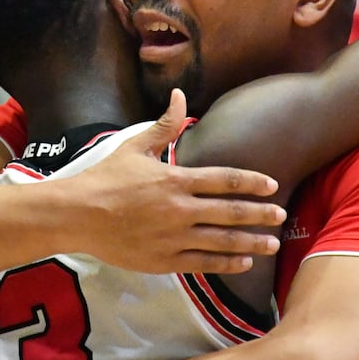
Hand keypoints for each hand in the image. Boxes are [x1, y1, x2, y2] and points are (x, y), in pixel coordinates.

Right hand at [72, 90, 283, 274]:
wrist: (77, 215)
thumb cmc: (105, 178)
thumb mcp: (134, 147)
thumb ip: (163, 125)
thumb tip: (179, 95)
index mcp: (176, 180)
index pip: (225, 180)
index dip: (252, 182)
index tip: (272, 185)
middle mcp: (180, 210)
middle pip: (231, 213)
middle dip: (260, 215)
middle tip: (282, 216)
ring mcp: (174, 238)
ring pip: (222, 242)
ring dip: (251, 243)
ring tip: (272, 244)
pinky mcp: (164, 260)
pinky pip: (203, 264)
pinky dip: (226, 264)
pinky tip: (243, 263)